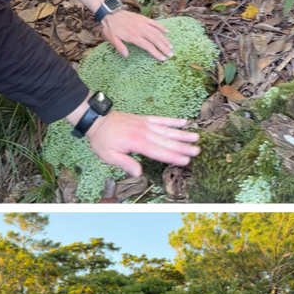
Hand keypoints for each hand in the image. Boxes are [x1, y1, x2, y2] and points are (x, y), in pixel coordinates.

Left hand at [85, 110, 199, 178]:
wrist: (96, 119)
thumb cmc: (102, 139)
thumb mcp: (109, 155)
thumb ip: (125, 164)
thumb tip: (139, 174)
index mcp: (137, 142)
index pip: (158, 151)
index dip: (173, 156)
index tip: (185, 160)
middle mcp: (144, 132)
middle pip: (167, 141)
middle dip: (183, 146)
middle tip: (197, 151)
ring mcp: (146, 124)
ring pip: (167, 130)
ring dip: (182, 134)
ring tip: (196, 137)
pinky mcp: (145, 119)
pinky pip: (161, 119)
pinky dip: (173, 120)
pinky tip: (184, 122)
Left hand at [99, 8, 174, 60]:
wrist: (109, 12)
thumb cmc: (110, 27)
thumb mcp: (111, 38)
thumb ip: (119, 47)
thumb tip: (126, 55)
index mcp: (133, 36)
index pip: (148, 46)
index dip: (156, 53)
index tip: (162, 59)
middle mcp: (140, 29)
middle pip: (155, 39)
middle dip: (164, 47)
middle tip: (171, 54)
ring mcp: (142, 23)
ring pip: (156, 32)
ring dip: (164, 39)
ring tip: (171, 46)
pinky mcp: (143, 18)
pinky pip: (154, 22)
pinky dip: (161, 26)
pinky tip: (167, 31)